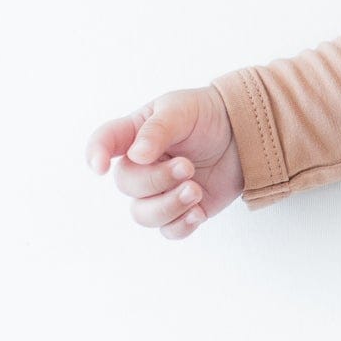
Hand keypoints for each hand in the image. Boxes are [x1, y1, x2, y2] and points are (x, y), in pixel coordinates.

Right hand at [85, 86, 244, 237]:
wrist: (245, 132)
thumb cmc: (207, 115)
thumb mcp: (181, 110)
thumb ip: (157, 130)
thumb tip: (136, 155)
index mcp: (135, 135)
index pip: (104, 142)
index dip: (95, 155)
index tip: (101, 167)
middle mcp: (142, 166)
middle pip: (128, 185)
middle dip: (157, 179)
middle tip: (187, 167)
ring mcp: (161, 190)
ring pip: (144, 214)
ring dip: (169, 206)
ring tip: (195, 190)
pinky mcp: (183, 209)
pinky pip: (170, 230)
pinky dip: (181, 225)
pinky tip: (198, 212)